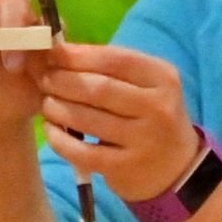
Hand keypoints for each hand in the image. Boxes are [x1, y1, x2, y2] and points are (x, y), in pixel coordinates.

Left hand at [41, 44, 200, 204]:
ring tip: (47, 103)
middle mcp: (157, 107)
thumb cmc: (153, 118)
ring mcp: (143, 140)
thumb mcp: (147, 86)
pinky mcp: (125, 168)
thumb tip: (62, 51)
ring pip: (88, 118)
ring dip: (58, 108)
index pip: (115, 59)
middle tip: (44, 80)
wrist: (177, 169)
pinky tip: (52, 130)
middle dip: (63, 81)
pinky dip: (61, 139)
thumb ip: (112, 68)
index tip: (52, 54)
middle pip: (98, 88)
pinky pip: (83, 152)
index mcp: (162, 78)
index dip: (78, 55)